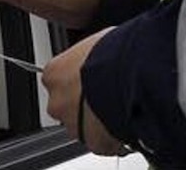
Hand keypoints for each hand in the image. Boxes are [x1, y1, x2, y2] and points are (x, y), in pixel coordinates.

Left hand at [42, 28, 122, 154]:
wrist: (131, 76)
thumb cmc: (113, 54)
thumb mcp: (95, 43)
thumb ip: (88, 56)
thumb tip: (98, 53)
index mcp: (54, 73)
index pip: (58, 81)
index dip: (76, 82)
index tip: (89, 81)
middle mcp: (57, 101)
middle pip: (67, 106)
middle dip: (83, 104)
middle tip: (105, 96)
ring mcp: (73, 124)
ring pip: (82, 126)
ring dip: (96, 121)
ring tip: (118, 109)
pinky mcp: (92, 143)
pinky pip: (101, 142)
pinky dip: (111, 137)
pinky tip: (124, 122)